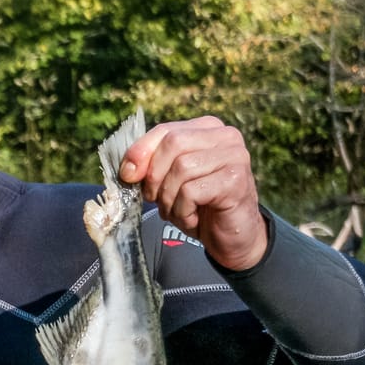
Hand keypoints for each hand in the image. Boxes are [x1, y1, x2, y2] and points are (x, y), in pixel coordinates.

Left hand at [119, 116, 268, 270]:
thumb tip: (128, 169)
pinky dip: (182, 211)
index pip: (164, 131)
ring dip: (168, 198)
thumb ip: (151, 165)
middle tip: (155, 199)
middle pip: (172, 144)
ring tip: (176, 211)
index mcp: (207, 128)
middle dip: (154, 176)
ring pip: (181, 169)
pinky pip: (191, 192)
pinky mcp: (236, 180)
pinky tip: (193, 218)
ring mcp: (235, 156)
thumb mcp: (169, 180)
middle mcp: (225, 136)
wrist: (232, 236)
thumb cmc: (198, 205)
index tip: (128, 176)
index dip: (140, 153)